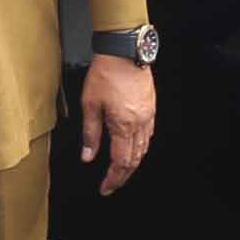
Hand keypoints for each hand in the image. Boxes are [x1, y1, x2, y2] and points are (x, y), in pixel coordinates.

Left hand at [78, 56, 155, 194]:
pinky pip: (148, 135)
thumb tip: (88, 156)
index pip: (119, 162)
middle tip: (112, 184)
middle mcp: (139, 123)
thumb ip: (90, 134)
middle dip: (123, 175)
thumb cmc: (105, 73)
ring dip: (132, 163)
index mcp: (123, 125)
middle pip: (134, 159)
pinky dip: (141, 147)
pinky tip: (133, 148)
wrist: (124, 51)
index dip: (113, 178)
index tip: (105, 188)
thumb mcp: (90, 104)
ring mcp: (147, 115)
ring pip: (143, 149)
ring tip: (121, 171)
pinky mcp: (150, 107)